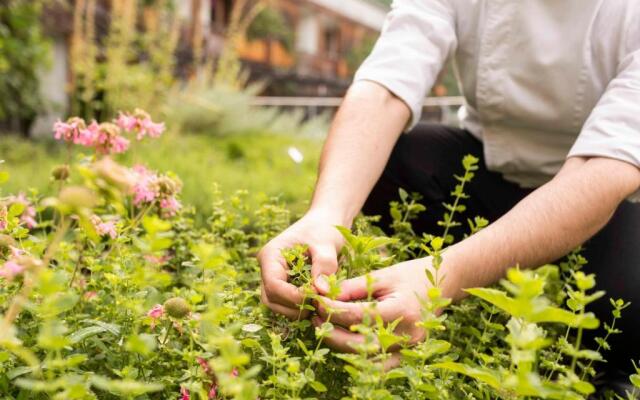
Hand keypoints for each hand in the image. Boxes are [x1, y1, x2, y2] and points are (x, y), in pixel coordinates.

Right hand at [258, 209, 345, 318]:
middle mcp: (267, 268)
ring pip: (276, 304)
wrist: (325, 222)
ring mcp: (274, 276)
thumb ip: (324, 265)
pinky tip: (317, 301)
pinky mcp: (284, 282)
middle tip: (318, 304)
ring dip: (296, 309)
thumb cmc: (323, 228)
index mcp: (271, 255)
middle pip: (271, 298)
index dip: (293, 296)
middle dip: (293, 306)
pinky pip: (285, 301)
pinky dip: (299, 306)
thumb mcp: (326, 244)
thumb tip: (320, 291)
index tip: (316, 295)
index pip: (273, 284)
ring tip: (318, 303)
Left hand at [314, 257, 448, 351]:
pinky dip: (358, 356)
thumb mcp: (381, 276)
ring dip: (341, 346)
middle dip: (330, 332)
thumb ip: (351, 289)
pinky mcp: (408, 356)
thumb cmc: (409, 275)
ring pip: (364, 359)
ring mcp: (409, 350)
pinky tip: (344, 341)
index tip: (316, 302)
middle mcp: (407, 336)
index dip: (331, 311)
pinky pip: (378, 365)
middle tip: (314, 318)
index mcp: (401, 311)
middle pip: (358, 344)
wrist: (442, 283)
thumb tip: (322, 297)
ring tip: (325, 328)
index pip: (356, 317)